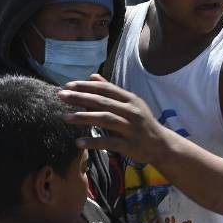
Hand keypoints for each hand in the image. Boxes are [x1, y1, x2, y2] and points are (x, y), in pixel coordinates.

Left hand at [58, 74, 172, 164]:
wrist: (162, 145)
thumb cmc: (142, 123)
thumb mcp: (131, 104)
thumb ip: (111, 91)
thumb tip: (92, 76)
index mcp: (131, 99)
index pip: (105, 89)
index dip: (86, 86)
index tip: (68, 85)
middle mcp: (132, 111)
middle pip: (102, 102)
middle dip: (80, 98)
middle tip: (61, 96)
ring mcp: (131, 128)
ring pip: (105, 119)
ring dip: (83, 117)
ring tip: (64, 117)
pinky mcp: (130, 145)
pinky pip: (109, 142)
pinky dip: (93, 142)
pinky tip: (78, 142)